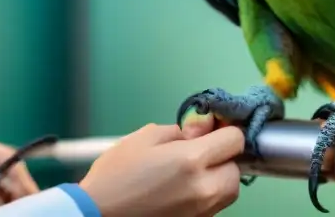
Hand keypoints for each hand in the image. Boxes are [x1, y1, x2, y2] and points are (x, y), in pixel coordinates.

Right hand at [78, 115, 245, 216]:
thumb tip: (205, 127)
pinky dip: (207, 193)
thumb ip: (181, 130)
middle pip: (236, 169)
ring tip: (190, 170)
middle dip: (223, 157)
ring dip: (218, 176)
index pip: (235, 140)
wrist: (98, 215)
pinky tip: (183, 187)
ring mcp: (201, 212)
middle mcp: (204, 189)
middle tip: (199, 150)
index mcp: (192, 161)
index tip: (212, 128)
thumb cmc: (115, 175)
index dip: (225, 129)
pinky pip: (214, 205)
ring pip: (229, 190)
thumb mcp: (145, 137)